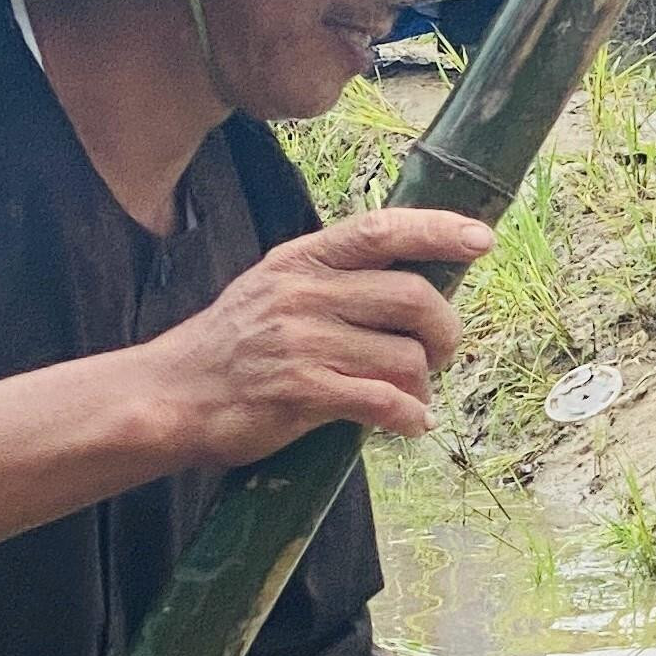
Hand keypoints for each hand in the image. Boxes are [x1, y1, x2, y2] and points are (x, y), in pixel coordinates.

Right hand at [132, 208, 494, 466]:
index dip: (437, 230)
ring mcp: (300, 341)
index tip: (482, 239)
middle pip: (412, 297)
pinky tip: (410, 425)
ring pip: (405, 356)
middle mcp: (302, 293)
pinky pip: (383, 401)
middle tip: (441, 354)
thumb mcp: (277, 290)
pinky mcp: (299, 391)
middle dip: (445, 331)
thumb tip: (417, 288)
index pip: (380, 230)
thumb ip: (337, 282)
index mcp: (301, 260)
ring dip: (423, 385)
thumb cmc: (237, 348)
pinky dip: (409, 417)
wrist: (173, 395)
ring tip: (410, 398)